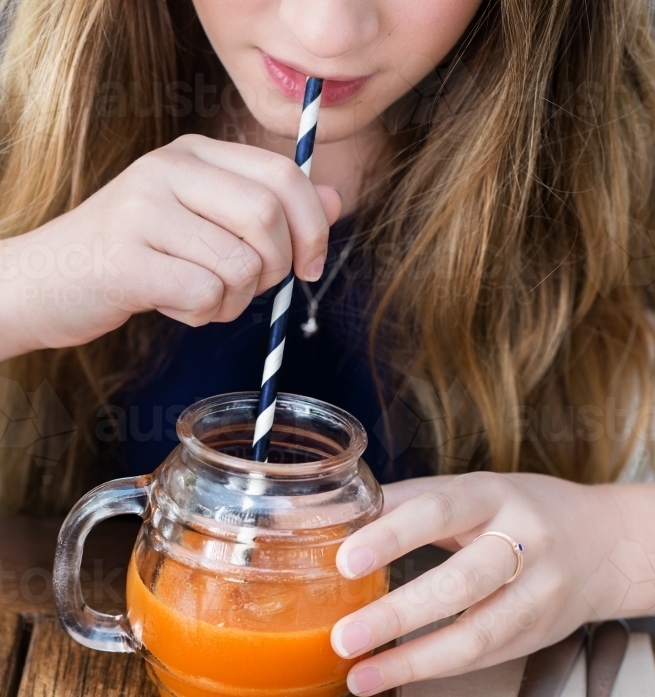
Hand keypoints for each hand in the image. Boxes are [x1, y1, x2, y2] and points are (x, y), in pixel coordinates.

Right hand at [0, 135, 341, 360]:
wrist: (47, 280)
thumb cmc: (134, 255)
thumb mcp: (201, 220)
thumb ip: (265, 208)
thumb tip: (335, 202)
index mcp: (193, 154)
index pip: (283, 175)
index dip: (313, 226)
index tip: (310, 266)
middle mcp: (169, 170)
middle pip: (268, 219)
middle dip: (276, 270)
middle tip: (250, 289)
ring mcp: (144, 210)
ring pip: (240, 265)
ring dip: (234, 300)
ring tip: (199, 297)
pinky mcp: (127, 259)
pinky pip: (205, 294)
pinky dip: (201, 315)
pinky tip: (173, 306)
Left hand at [331, 471, 630, 695]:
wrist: (605, 544)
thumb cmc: (520, 512)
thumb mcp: (475, 491)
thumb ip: (413, 501)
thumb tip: (341, 516)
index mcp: (496, 496)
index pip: (440, 512)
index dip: (392, 536)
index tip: (344, 561)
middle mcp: (524, 543)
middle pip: (461, 583)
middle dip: (397, 614)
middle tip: (343, 636)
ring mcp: (537, 595)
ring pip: (477, 635)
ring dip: (412, 660)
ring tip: (359, 674)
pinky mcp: (539, 635)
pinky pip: (482, 657)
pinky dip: (433, 669)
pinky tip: (391, 674)